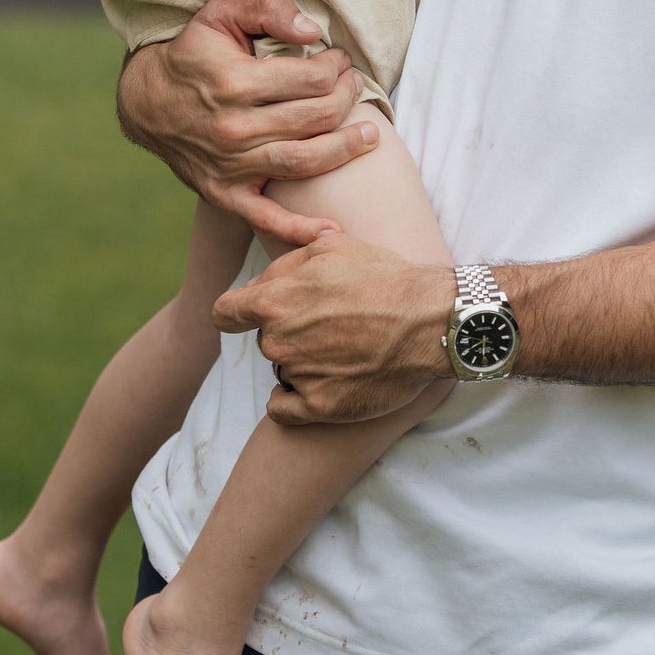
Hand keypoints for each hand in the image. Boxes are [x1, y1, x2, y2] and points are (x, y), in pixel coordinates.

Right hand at [116, 0, 380, 243]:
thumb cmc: (194, 53)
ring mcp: (230, 165)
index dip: (336, 67)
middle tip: (355, 86)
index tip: (340, 60)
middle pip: (315, 118)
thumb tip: (312, 31)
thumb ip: (267, 9)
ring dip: (345, 149)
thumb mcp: (221, 12)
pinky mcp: (224, 193)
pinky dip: (298, 230)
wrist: (146, 102)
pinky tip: (331, 233)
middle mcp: (234, 127)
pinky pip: (265, 217)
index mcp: (235, 82)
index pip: (311, 79)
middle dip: (346, 98)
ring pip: (304, 162)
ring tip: (369, 136)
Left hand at [213, 236, 451, 422]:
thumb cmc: (384, 278)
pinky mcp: (319, 407)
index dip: (236, 312)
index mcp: (274, 301)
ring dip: (302, 361)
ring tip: (343, 348)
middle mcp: (279, 340)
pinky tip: (322, 383)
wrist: (429, 321)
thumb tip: (261, 279)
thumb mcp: (333, 246)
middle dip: (287, 331)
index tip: (250, 315)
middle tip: (328, 323)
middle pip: (265, 339)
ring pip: (283, 368)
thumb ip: (286, 261)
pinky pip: (283, 407)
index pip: (224, 313)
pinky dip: (296, 399)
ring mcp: (298, 376)